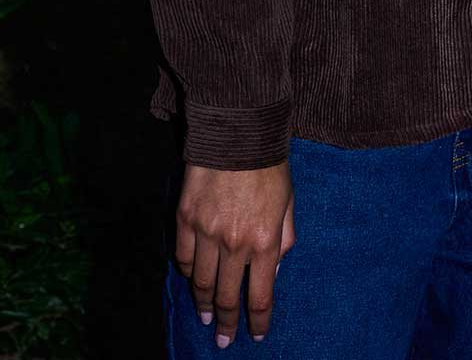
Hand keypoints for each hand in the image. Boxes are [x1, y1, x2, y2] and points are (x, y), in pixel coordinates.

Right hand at [174, 161, 296, 346]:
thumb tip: (271, 272)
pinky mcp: (185, 216)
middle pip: (226, 296)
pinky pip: (183, 254)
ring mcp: (207, 231)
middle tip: (222, 339)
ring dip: (202, 302)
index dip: (257, 321)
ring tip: (204, 316)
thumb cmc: (269, 168)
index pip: (260, 296)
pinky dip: (187, 270)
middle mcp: (235, 243)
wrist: (238, 132)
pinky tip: (191, 278)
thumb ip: (283, 243)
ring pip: (201, 280)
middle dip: (225, 322)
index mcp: (265, 243)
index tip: (255, 335)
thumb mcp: (288, 207)